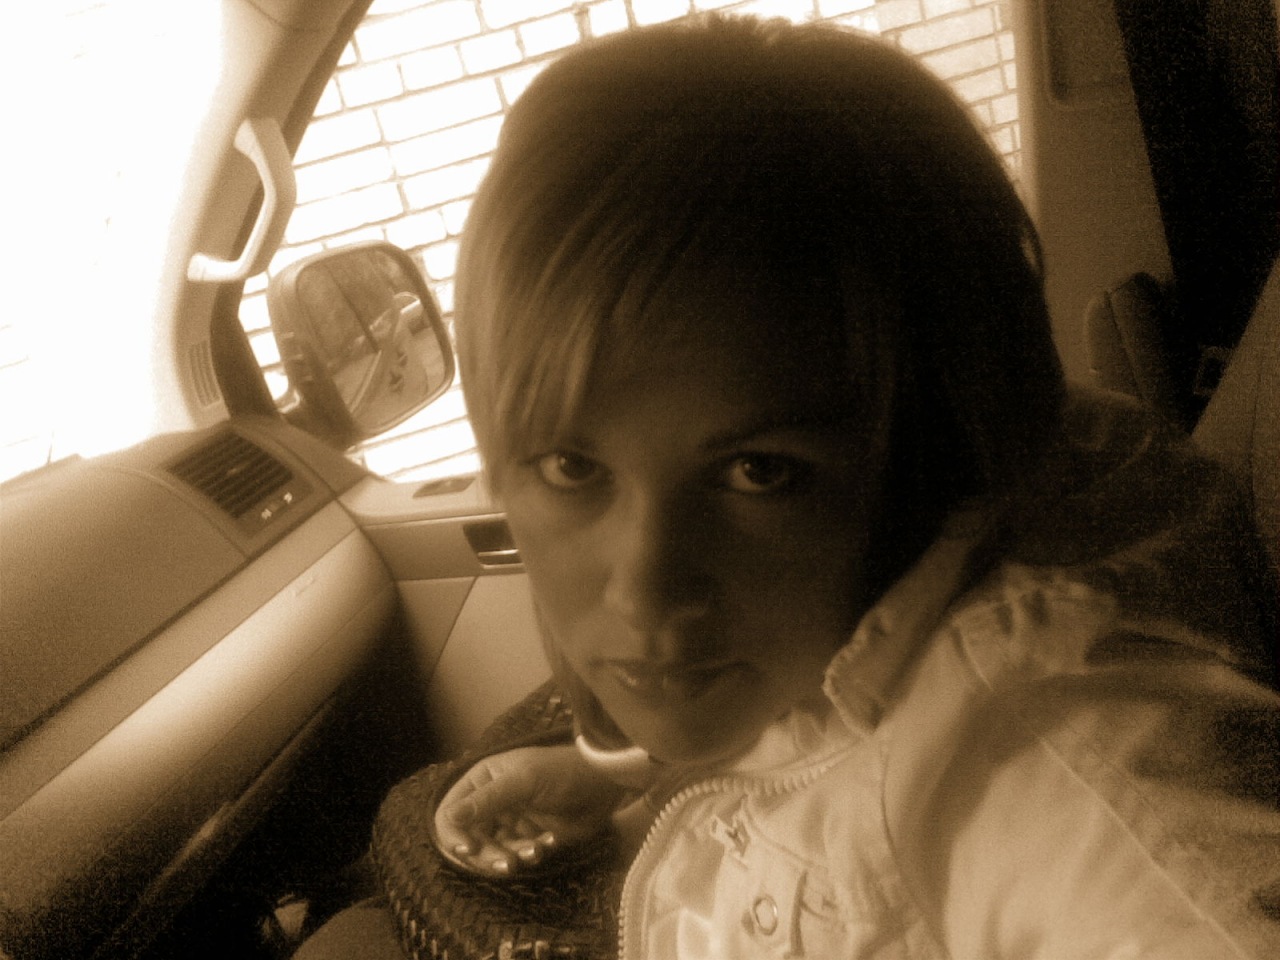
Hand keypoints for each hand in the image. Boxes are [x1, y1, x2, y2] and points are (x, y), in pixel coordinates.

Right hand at [434, 744, 627, 877]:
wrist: (603, 784)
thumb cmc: (562, 771)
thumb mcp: (524, 781)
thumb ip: (487, 800)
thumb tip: (449, 818)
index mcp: (483, 779)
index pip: (450, 812)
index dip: (454, 834)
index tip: (469, 850)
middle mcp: (491, 801)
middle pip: (469, 839)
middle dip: (487, 854)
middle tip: (508, 861)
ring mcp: (510, 820)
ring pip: (492, 851)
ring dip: (510, 856)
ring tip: (536, 851)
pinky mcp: (528, 837)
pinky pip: (516, 855)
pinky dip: (530, 854)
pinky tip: (549, 842)